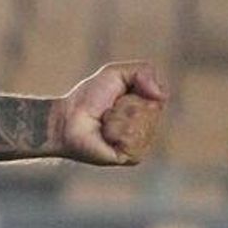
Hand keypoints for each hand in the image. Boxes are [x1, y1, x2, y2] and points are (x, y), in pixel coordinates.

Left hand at [51, 61, 166, 165]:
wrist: (67, 119)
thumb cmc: (89, 97)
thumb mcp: (115, 73)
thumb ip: (143, 71)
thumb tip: (160, 95)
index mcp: (150, 107)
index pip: (159, 95)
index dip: (136, 89)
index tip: (118, 93)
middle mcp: (151, 126)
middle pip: (151, 109)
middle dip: (124, 105)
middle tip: (108, 110)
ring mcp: (143, 143)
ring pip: (141, 124)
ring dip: (117, 119)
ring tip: (105, 122)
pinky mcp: (133, 157)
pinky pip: (132, 140)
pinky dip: (114, 132)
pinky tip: (106, 135)